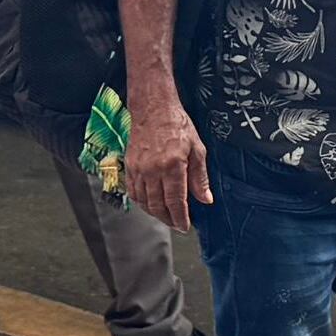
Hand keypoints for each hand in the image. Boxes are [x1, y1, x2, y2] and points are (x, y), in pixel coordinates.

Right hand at [127, 92, 210, 229]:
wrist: (153, 109)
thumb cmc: (177, 125)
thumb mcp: (197, 149)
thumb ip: (200, 177)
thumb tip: (205, 199)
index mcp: (172, 166)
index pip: (175, 201)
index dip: (180, 218)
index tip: (184, 226)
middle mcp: (153, 170)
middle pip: (157, 206)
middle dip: (168, 219)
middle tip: (176, 224)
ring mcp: (138, 169)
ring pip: (144, 202)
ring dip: (155, 212)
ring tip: (165, 215)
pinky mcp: (129, 166)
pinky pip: (133, 191)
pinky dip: (141, 202)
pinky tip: (150, 203)